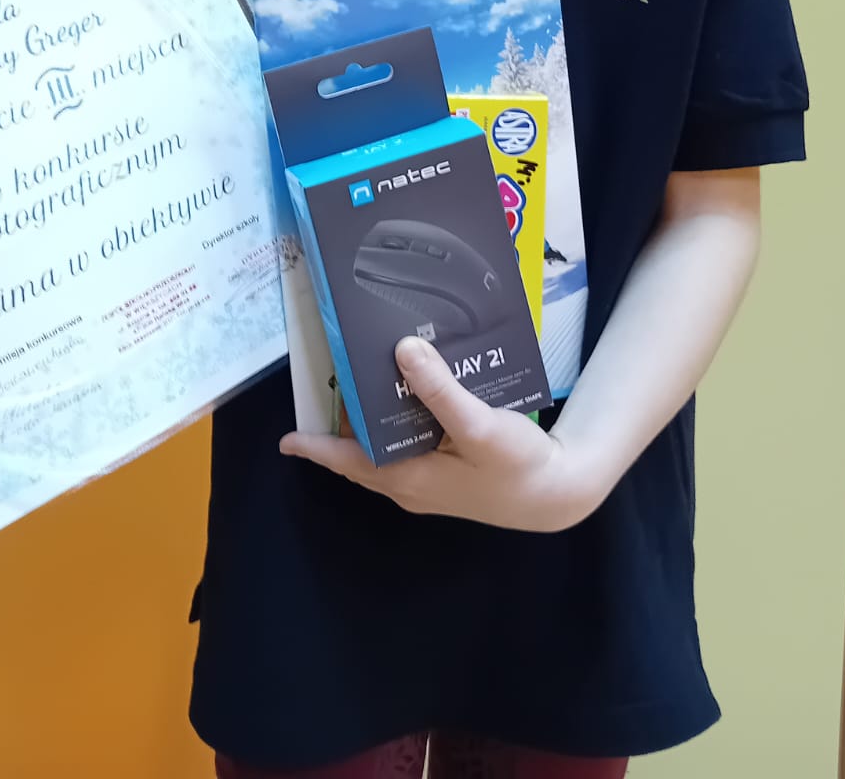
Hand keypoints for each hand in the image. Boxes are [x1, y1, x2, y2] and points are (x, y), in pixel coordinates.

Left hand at [280, 338, 602, 531]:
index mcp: (408, 477)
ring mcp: (430, 481)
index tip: (285, 440)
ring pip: (386, 448)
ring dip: (371, 420)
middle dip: (341, 423)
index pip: (347, 460)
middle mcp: (411, 484)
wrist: (559, 494)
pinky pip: (410, 445)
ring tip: (361, 379)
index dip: (315, 447)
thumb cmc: (516, 468)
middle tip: (327, 382)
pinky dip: (400, 421)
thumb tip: (402, 350)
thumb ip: (439, 390)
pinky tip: (412, 393)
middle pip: (362, 452)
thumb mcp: (478, 425)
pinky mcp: (450, 472)